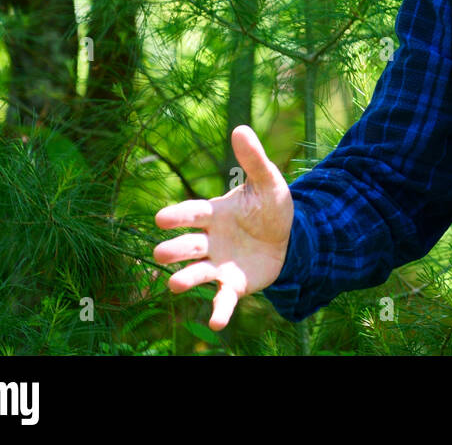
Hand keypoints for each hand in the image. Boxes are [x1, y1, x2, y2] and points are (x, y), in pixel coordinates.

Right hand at [153, 125, 293, 329]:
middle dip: (173, 249)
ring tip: (175, 284)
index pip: (191, 214)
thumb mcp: (267, 182)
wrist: (291, 237)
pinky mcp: (233, 285)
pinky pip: (222, 300)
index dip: (177, 216)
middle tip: (160, 252)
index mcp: (214, 214)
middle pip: (186, 245)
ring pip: (196, 273)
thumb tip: (240, 128)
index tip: (161, 218)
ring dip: (185, 279)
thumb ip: (253, 159)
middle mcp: (210, 241)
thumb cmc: (270, 207)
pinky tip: (216, 325)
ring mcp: (219, 265)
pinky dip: (218, 312)